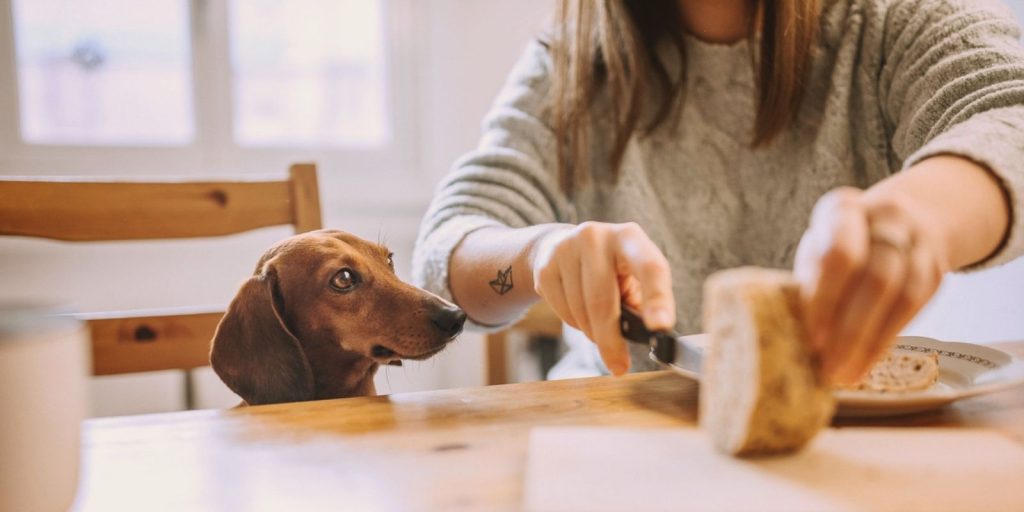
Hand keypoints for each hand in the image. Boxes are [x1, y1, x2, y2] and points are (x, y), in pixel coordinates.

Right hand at [529, 221, 675, 374]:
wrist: (559, 246)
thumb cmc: (608, 269)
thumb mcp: (632, 275)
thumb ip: (642, 301)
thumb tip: (648, 333)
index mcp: (629, 237)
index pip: (650, 267)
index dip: (657, 298)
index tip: (660, 327)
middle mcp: (597, 237)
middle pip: (603, 300)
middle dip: (611, 340)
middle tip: (619, 366)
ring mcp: (566, 249)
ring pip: (581, 311)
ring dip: (593, 333)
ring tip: (600, 328)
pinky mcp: (545, 267)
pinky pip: (563, 312)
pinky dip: (575, 324)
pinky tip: (580, 312)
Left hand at [794, 187, 949, 384]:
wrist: (910, 217)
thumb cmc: (846, 243)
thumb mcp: (820, 247)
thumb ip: (809, 280)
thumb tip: (788, 333)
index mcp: (842, 209)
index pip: (839, 254)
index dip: (826, 299)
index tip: (811, 338)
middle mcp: (886, 218)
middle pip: (875, 277)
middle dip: (850, 328)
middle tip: (828, 366)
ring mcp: (916, 241)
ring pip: (900, 295)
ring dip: (870, 340)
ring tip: (845, 373)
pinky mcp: (935, 268)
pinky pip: (915, 306)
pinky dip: (888, 337)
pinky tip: (867, 360)